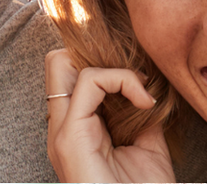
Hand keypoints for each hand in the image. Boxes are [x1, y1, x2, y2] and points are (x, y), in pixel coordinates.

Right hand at [45, 50, 174, 182]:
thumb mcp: (148, 149)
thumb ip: (142, 120)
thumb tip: (148, 93)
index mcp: (76, 131)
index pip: (72, 76)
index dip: (107, 69)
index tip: (144, 90)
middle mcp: (63, 128)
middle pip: (58, 64)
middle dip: (95, 57)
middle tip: (130, 80)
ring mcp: (62, 131)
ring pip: (62, 62)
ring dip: (109, 66)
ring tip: (140, 92)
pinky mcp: (71, 135)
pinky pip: (89, 81)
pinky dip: (120, 79)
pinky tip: (143, 101)